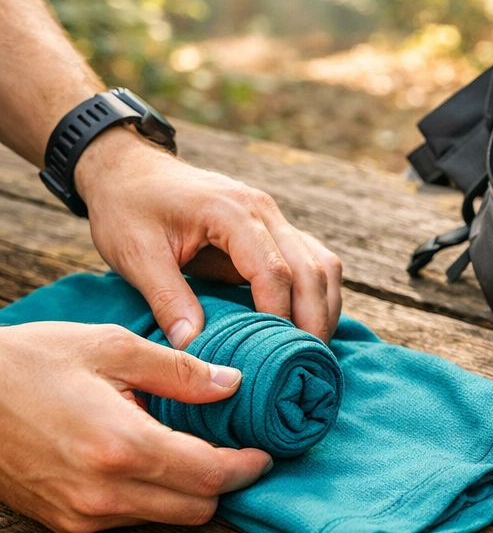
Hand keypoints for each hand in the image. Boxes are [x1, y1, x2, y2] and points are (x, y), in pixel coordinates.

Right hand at [0, 321, 271, 532]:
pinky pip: (131, 520)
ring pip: (166, 519)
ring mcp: (80, 515)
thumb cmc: (30, 362)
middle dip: (226, 482)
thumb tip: (232, 383)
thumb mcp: (111, 347)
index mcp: (122, 446)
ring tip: (196, 450)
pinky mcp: (63, 523)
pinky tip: (152, 460)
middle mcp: (103, 494)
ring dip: (191, 492)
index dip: (247, 467)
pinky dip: (154, 497)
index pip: (211, 477)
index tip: (265, 452)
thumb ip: (179, 370)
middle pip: (198, 509)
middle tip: (237, 449)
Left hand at [75, 127, 342, 347]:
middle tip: (306, 362)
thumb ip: (167, 298)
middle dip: (314, 319)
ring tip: (312, 348)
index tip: (272, 354)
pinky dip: (317, 293)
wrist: (130, 169)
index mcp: (231, 211)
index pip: (273, 270)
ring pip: (323, 263)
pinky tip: (306, 323)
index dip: (278, 316)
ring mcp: (273, 218)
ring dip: (324, 307)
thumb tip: (193, 346)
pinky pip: (313, 260)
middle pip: (312, 268)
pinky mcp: (273, 229)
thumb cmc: (128, 206)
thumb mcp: (135, 253)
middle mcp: (264, 211)